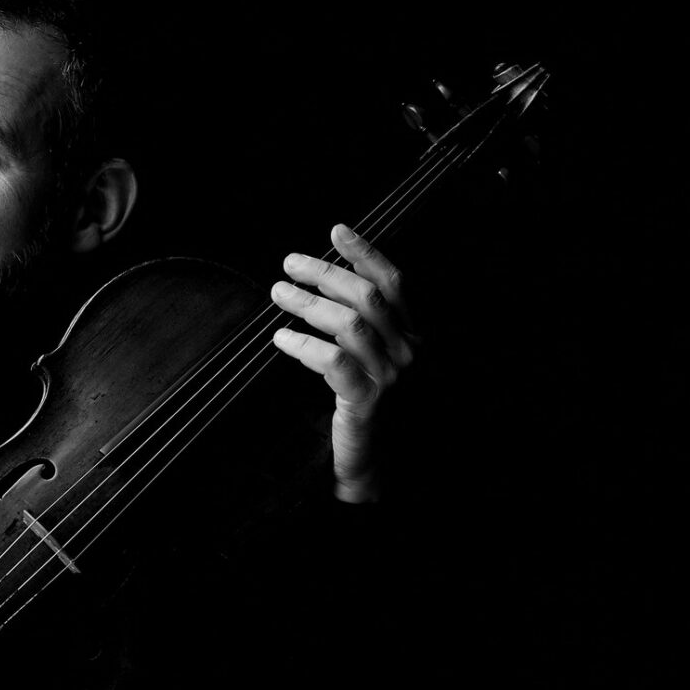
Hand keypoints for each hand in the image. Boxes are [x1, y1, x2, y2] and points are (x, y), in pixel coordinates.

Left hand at [270, 224, 415, 502]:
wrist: (369, 459)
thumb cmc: (361, 400)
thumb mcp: (364, 354)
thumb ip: (354, 319)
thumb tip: (322, 277)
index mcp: (410, 334)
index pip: (393, 282)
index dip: (366, 253)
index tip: (336, 230)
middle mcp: (407, 351)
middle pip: (368, 297)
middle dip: (326, 273)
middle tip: (289, 264)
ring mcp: (390, 377)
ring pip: (350, 324)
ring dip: (309, 303)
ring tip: (278, 295)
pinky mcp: (366, 401)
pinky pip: (334, 362)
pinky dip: (304, 344)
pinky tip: (281, 338)